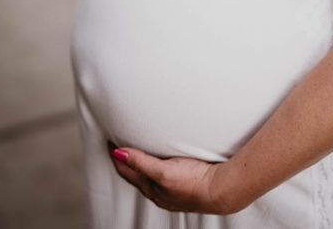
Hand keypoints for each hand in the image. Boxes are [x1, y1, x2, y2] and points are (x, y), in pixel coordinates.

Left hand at [110, 145, 239, 214]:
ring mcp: (171, 189)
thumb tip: (118, 154)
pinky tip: (163, 161)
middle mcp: (159, 191)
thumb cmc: (194, 183)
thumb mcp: (162, 171)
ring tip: (137, 150)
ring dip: (140, 163)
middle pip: (135, 174)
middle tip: (119, 143)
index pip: (125, 170)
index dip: (116, 155)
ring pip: (148, 175)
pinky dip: (156, 166)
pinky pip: (162, 174)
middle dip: (125, 160)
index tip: (110, 141)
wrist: (222, 190)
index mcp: (151, 188)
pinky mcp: (183, 184)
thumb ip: (139, 162)